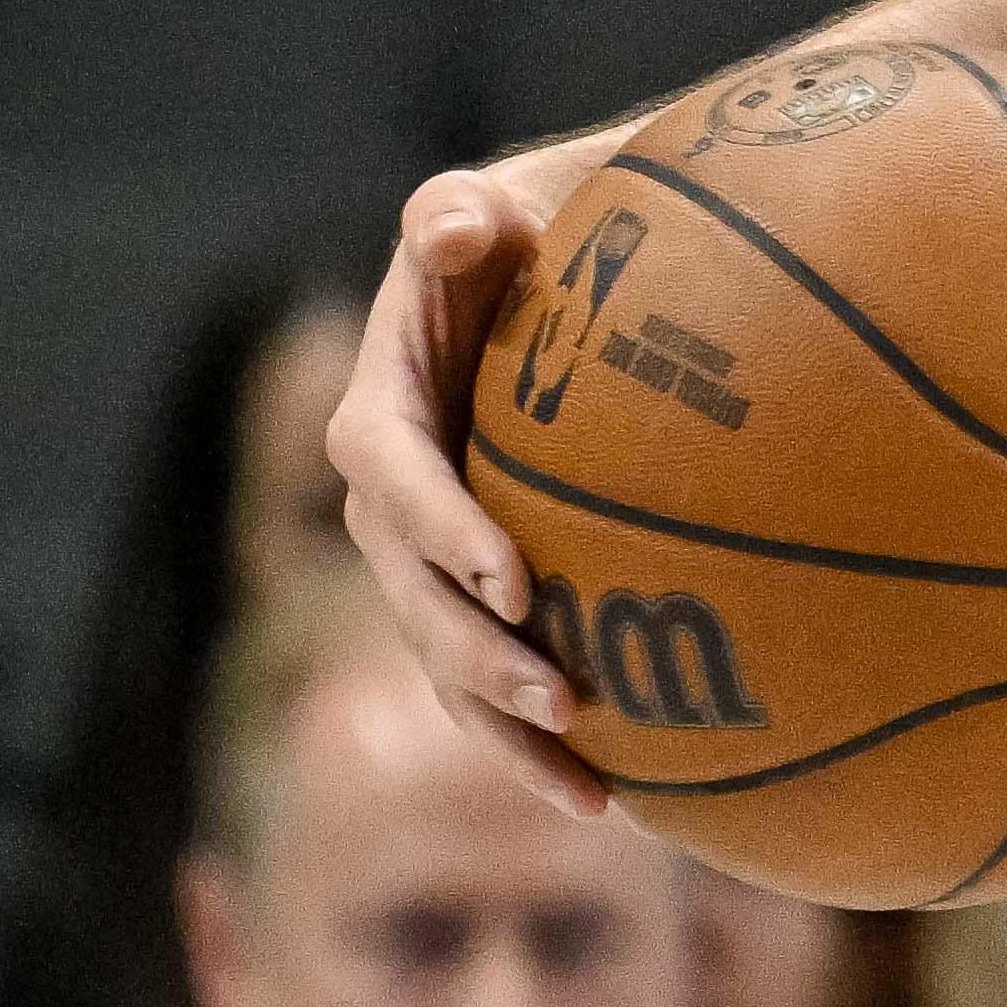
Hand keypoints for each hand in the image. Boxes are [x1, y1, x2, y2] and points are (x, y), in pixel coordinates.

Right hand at [326, 151, 622, 810]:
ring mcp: (431, 554)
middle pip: (412, 593)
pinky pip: (497, 674)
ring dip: (507, 728)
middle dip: (478, 655)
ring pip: (449, 658)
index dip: (440, 528)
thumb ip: (462, 216)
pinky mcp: (481, 592)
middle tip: (564, 699)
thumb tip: (453, 226)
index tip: (514, 577)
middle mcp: (390, 494)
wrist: (558, 273)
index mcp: (384, 404)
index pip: (388, 472)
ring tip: (592, 790)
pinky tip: (622, 800)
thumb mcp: (501, 207)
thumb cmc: (538, 228)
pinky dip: (542, 740)